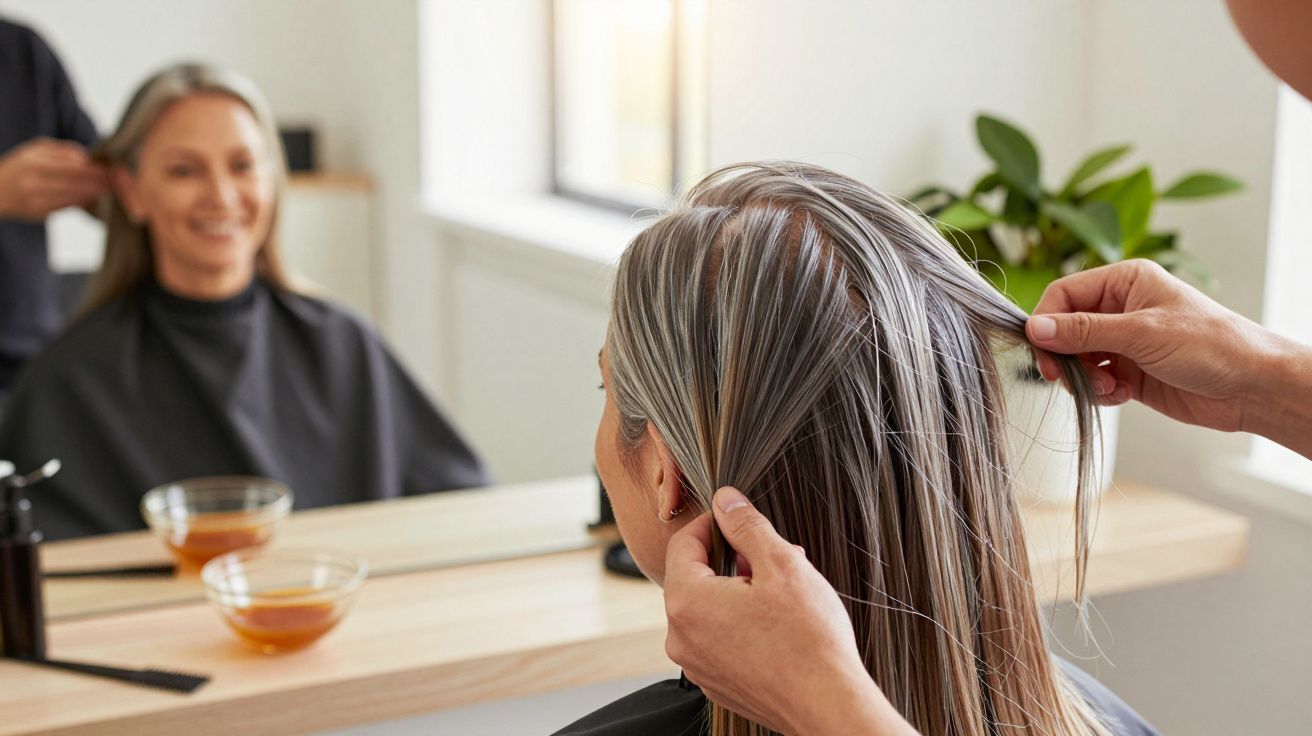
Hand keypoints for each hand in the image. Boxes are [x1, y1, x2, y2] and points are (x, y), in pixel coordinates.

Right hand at [0, 138, 107, 221]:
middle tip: (117, 182)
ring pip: (73, 198)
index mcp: (34, 163)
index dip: (95, 171)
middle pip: (76, 185)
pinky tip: (92, 198)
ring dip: (93, 194)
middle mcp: (34, 183)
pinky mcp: (38, 214)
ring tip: (109, 190)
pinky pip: (66, 207)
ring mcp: (35, 201)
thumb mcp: (35, 149)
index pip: (73, 168)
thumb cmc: (20, 166)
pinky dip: (81, 202)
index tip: (112, 170)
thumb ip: (62, 150)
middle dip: (99, 184)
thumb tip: (86, 157)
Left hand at [663, 486, 918, 734]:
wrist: (828, 707)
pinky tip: (778, 622)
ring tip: (783, 588)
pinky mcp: (716, 683)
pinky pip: (718, 639)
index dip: (712, 523)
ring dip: (739, 590)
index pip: (682, 544)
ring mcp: (696, 665)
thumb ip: (746, 526)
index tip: (737, 516)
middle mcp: (681, 637)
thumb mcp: (781, 565)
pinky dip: (741, 622)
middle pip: (694, 577)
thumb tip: (725, 500)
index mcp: (688, 602)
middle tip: (773, 556)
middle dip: (732, 559)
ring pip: (708, 609)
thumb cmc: (808, 640)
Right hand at [1026, 259, 1302, 433]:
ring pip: (1076, 358)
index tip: (1041, 348)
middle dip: (1063, 354)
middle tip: (1061, 377)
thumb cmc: (1211, 345)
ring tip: (1107, 387)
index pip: (1065, 294)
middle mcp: (1120, 308)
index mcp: (1125, 282)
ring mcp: (1124, 342)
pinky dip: (1099, 392)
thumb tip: (1035, 328)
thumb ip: (1084, 331)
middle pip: (1064, 328)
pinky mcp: (1128, 372)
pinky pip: (1093, 380)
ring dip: (1082, 377)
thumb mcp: (1142, 333)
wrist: (1252, 387)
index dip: (1047, 320)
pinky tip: (1121, 395)